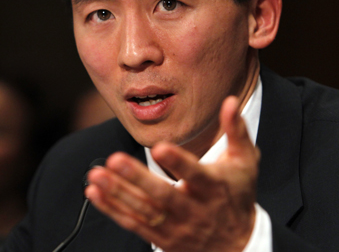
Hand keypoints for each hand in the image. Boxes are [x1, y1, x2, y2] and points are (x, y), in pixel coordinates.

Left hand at [85, 96, 260, 251]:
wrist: (237, 246)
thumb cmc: (238, 195)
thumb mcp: (244, 162)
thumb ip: (236, 130)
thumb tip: (230, 101)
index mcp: (213, 187)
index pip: (195, 174)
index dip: (178, 162)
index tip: (159, 147)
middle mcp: (194, 209)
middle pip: (163, 195)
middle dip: (137, 178)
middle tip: (114, 159)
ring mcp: (176, 226)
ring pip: (143, 211)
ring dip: (117, 193)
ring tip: (96, 175)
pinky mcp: (162, 238)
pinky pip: (133, 224)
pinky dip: (112, 209)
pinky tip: (94, 193)